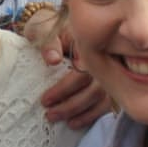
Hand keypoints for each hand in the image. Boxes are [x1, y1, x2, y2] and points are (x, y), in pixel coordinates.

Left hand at [23, 11, 112, 129]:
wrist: (50, 24)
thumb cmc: (45, 27)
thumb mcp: (41, 29)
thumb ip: (48, 43)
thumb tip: (53, 60)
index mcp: (87, 45)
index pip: (82, 73)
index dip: (64, 89)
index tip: (45, 100)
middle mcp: (102, 59)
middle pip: (94, 89)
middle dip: (71, 106)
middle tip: (50, 114)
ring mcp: (106, 72)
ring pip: (101, 99)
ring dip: (82, 113)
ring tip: (62, 121)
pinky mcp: (105, 82)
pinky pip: (105, 103)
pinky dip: (92, 115)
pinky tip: (76, 122)